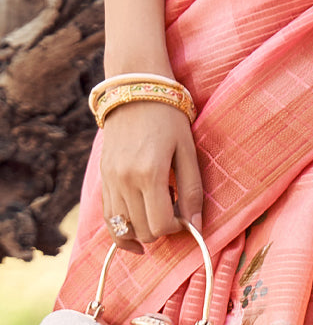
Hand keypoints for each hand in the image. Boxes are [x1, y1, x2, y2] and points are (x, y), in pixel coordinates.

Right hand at [99, 100, 202, 254]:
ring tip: (157, 212)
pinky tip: (136, 233)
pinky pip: (109, 218)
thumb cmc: (168, 118)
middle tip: (173, 212)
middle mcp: (125, 180)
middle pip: (143, 231)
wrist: (134, 90)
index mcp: (149, 174)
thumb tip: (196, 227)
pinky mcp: (103, 178)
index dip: (176, 228)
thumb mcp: (188, 152)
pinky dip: (122, 230)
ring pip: (123, 229)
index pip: (160, 225)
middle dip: (162, 230)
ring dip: (143, 230)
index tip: (185, 216)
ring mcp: (110, 180)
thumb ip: (192, 191)